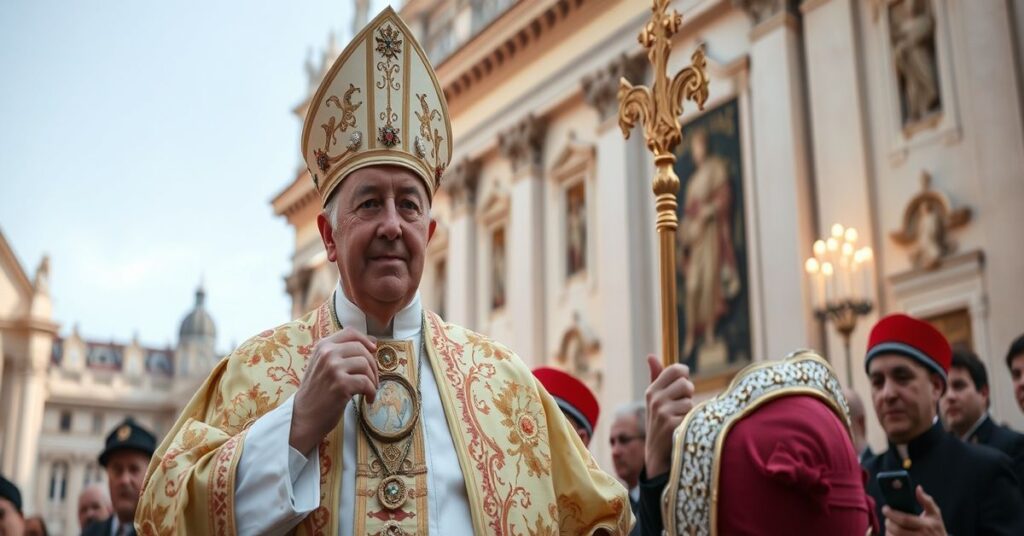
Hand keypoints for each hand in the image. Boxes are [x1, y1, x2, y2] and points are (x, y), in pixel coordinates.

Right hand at [289, 328, 378, 454]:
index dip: (365, 340)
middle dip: (372, 365)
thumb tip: (373, 342)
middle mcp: (327, 353)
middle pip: (362, 349)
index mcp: (322, 346)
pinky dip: (372, 392)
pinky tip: (368, 399)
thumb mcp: (323, 366)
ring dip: (373, 380)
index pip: (350, 332)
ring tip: (369, 391)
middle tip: (372, 380)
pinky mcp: (341, 384)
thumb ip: (342, 353)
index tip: (374, 351)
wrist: (303, 417)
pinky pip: (366, 382)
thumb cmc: (316, 393)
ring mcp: (333, 368)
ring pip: (366, 365)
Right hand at [644, 355, 694, 476]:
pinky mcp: (671, 424)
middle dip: (688, 396)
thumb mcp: (655, 400)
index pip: (676, 369)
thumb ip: (656, 377)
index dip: (685, 377)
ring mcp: (662, 411)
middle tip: (679, 409)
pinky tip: (680, 430)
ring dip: (689, 412)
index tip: (682, 389)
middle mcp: (655, 399)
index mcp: (652, 390)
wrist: (657, 455)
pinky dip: (689, 422)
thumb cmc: (660, 423)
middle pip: (686, 384)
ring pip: (690, 401)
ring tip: (679, 421)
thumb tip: (650, 356)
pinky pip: (692, 415)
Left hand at [883, 486, 946, 535]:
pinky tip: (894, 534)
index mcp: (926, 525)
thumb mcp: (935, 515)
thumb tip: (918, 488)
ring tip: (891, 527)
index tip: (885, 508)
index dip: (892, 513)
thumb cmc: (936, 529)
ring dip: (888, 531)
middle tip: (887, 518)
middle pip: (897, 529)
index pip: (905, 519)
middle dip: (888, 522)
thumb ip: (927, 501)